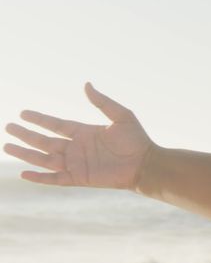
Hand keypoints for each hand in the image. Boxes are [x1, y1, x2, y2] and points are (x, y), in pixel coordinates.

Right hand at [3, 82, 154, 189]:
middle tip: (8, 127)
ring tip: (7, 146)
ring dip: (26, 153)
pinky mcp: (78, 178)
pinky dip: (39, 177)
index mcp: (84, 132)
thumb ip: (102, 102)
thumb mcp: (121, 115)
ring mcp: (76, 164)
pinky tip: (24, 173)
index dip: (39, 119)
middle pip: (45, 141)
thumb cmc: (136, 139)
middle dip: (26, 135)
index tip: (23, 113)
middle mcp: (76, 148)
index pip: (56, 124)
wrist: (145, 163)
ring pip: (44, 158)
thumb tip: (86, 84)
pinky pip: (54, 178)